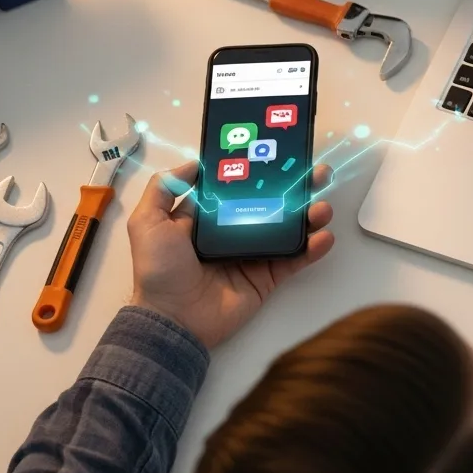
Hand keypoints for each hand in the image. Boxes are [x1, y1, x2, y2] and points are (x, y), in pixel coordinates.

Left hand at [126, 161, 334, 349]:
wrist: (173, 319)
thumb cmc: (159, 269)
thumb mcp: (147, 222)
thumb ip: (164, 188)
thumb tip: (194, 163)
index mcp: (208, 217)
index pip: (238, 187)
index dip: (258, 170)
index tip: (280, 153)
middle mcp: (233, 231)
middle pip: (271, 204)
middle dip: (295, 188)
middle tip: (316, 174)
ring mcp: (253, 254)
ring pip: (288, 228)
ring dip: (309, 215)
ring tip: (322, 206)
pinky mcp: (267, 277)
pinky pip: (294, 259)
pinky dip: (312, 247)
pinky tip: (324, 236)